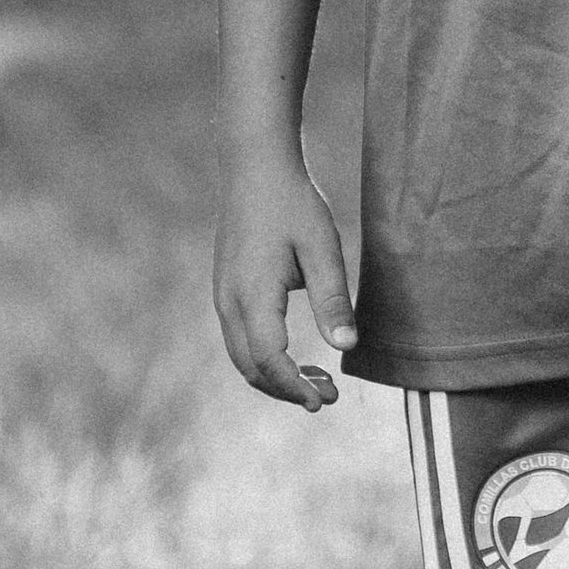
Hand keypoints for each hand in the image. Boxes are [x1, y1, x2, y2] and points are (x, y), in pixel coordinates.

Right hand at [215, 151, 355, 407]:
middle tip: (329, 397)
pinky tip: (295, 354)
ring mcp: (222, 296)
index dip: (296, 387)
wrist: (255, 166)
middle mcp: (228, 301)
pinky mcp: (226, 290)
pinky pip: (240, 339)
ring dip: (276, 376)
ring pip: (242, 357)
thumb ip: (332, 299)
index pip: (269, 360)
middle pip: (251, 368)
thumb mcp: (322, 248)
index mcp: (252, 295)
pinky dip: (266, 358)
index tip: (326, 401)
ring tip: (318, 379)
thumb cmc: (293, 203)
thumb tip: (346, 347)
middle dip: (288, 390)